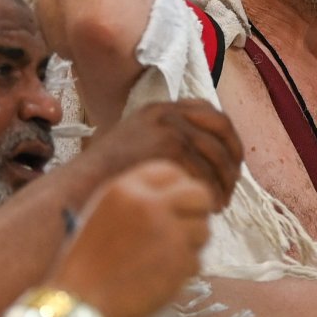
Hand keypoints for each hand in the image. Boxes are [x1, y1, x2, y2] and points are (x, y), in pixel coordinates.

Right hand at [49, 161, 213, 316]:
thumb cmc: (87, 261)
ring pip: (203, 229)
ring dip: (191, 244)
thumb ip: (137, 198)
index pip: (170, 171)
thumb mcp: (103, 212)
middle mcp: (149, 204)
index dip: (179, 185)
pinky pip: (196, 260)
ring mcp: (167, 232)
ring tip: (164, 258)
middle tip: (192, 224)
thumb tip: (176, 194)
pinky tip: (158, 278)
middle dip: (199, 210)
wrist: (81, 301)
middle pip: (198, 194)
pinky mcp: (178, 261)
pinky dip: (183, 271)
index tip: (181, 200)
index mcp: (125, 188)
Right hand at [81, 99, 241, 209]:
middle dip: (232, 159)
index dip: (227, 139)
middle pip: (221, 127)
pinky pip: (205, 171)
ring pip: (217, 153)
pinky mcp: (169, 146)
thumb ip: (164, 144)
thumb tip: (203, 160)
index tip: (230, 163)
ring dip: (224, 181)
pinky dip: (212, 191)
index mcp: (159, 109)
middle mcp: (166, 112)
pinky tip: (208, 208)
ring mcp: (168, 127)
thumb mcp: (135, 147)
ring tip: (219, 204)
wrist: (83, 186)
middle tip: (230, 186)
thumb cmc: (106, 178)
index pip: (210, 112)